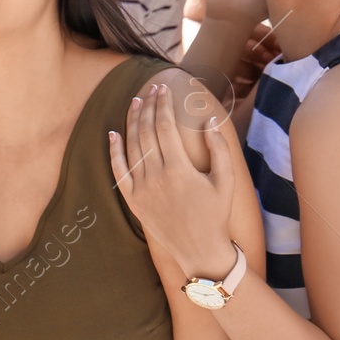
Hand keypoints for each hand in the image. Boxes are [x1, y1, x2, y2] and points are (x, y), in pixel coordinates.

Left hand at [108, 82, 234, 277]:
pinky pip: (118, 172)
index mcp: (179, 169)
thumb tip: (209, 120)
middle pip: (146, 131)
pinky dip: (113, 151)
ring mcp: (141, 189)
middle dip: (148, 106)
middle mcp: (156, 177)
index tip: (164, 89)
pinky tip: (112, 134)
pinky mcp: (133, 201)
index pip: (165, 126)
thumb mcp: (226, 181)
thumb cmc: (216, 215)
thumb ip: (219, 149)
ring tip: (135, 102)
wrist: (200, 251)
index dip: (163, 104)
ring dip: (132, 121)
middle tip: (151, 90)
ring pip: (131, 147)